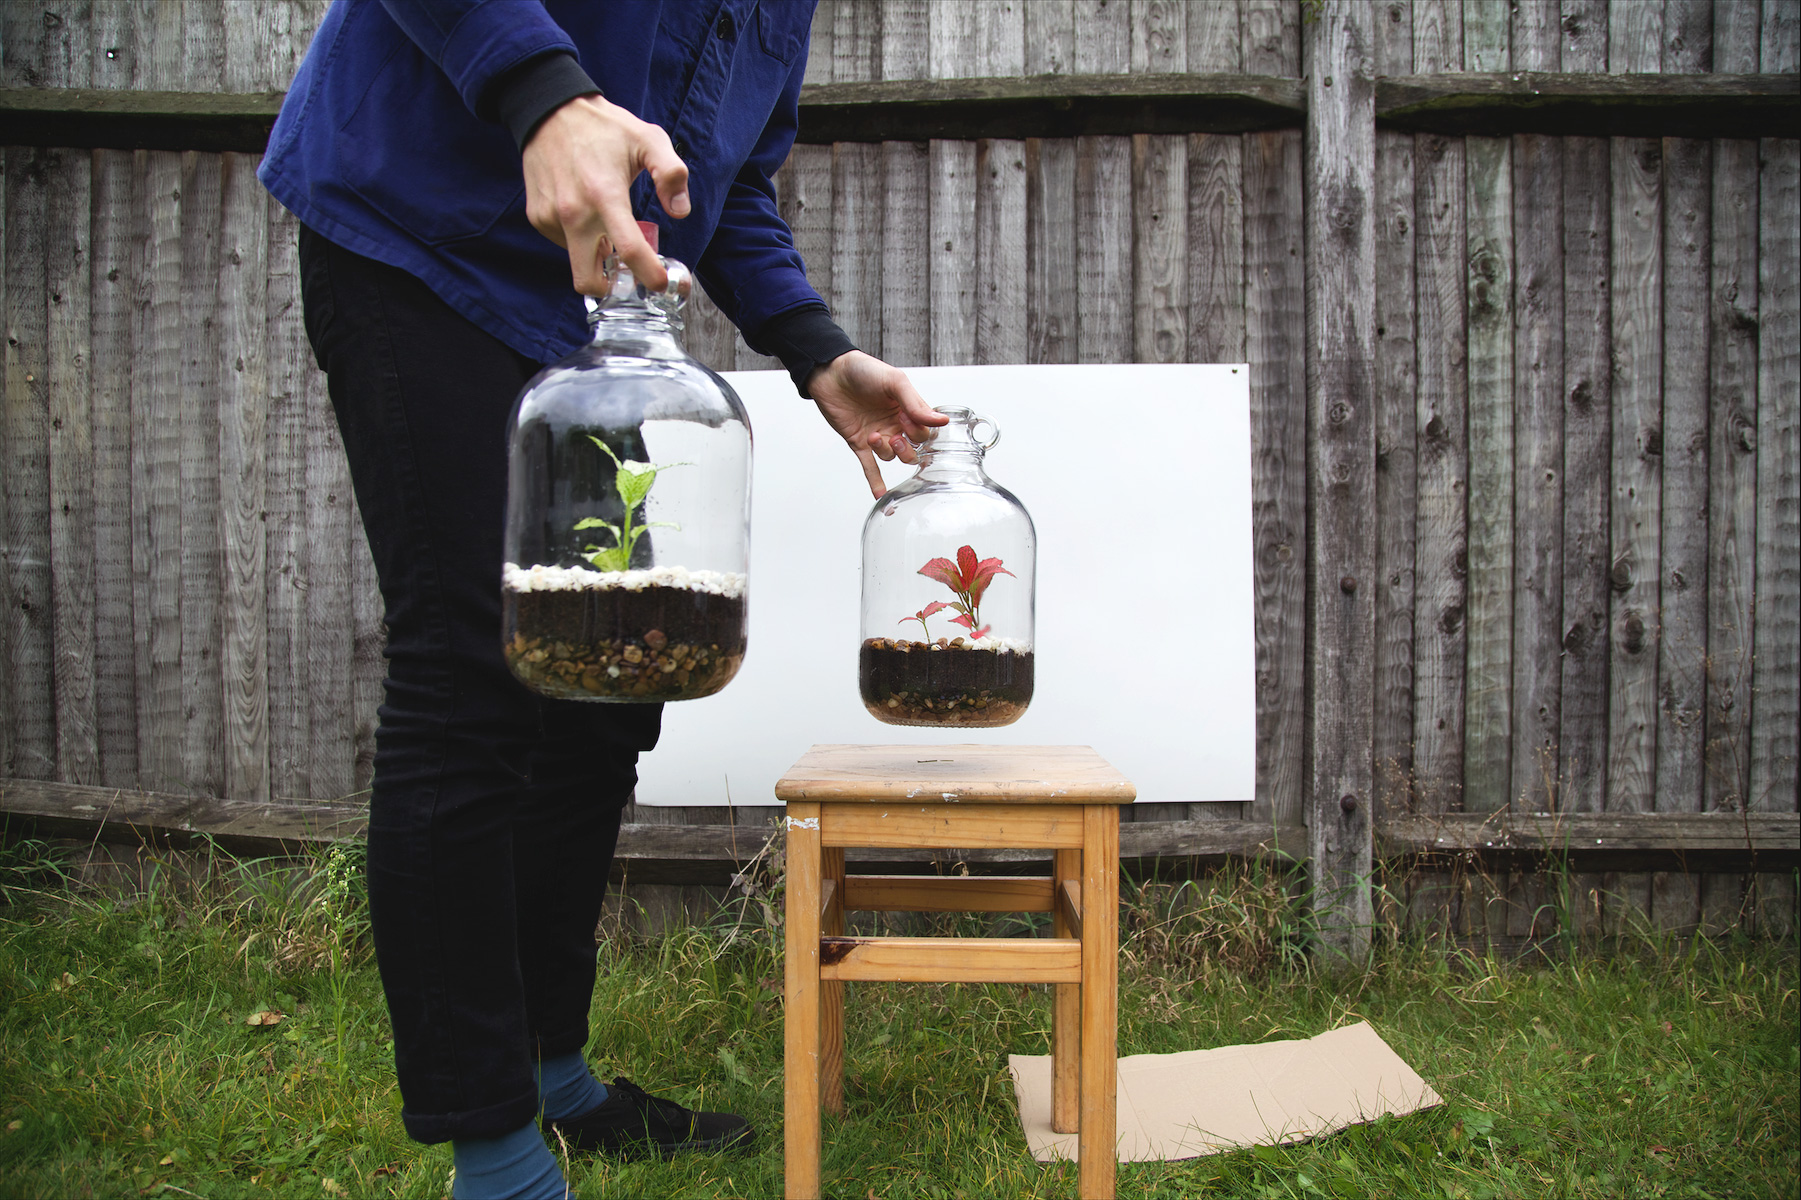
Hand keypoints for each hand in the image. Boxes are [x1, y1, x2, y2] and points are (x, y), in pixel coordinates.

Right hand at [521, 94, 688, 293]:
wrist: (550, 110)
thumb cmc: (604, 127)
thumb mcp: (648, 139)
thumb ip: (671, 175)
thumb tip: (680, 212)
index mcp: (605, 194)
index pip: (629, 251)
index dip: (649, 275)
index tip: (661, 284)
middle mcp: (574, 212)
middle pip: (588, 280)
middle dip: (610, 288)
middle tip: (628, 273)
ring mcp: (551, 216)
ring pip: (577, 261)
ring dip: (595, 256)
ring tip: (607, 227)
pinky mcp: (537, 215)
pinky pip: (562, 243)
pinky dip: (578, 239)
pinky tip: (586, 213)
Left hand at [806, 351, 947, 497]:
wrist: (830, 372)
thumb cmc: (863, 370)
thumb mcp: (895, 382)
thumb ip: (916, 404)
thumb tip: (941, 421)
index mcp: (907, 409)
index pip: (924, 432)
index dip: (917, 431)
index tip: (905, 418)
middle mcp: (894, 424)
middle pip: (911, 450)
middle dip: (905, 448)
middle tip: (895, 435)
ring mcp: (877, 434)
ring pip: (890, 456)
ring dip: (884, 450)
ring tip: (872, 435)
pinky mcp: (858, 442)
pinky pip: (869, 466)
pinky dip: (875, 481)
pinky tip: (881, 496)